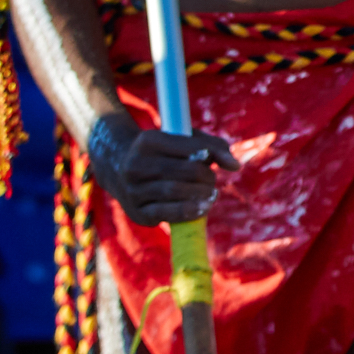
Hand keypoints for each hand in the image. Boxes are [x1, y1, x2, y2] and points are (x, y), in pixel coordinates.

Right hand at [83, 111, 242, 225]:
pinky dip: (189, 211)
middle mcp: (136, 165)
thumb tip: (235, 165)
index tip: (226, 164)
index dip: (212, 155)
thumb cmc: (162, 152)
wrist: (118, 168)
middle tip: (212, 180)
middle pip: (186, 171)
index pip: (191, 147)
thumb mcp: (181, 140)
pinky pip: (166, 214)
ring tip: (211, 194)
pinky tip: (201, 208)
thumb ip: (212, 146)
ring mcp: (133, 190)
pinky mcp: (136, 213)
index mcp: (149, 141)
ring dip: (202, 195)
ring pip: (176, 192)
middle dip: (208, 177)